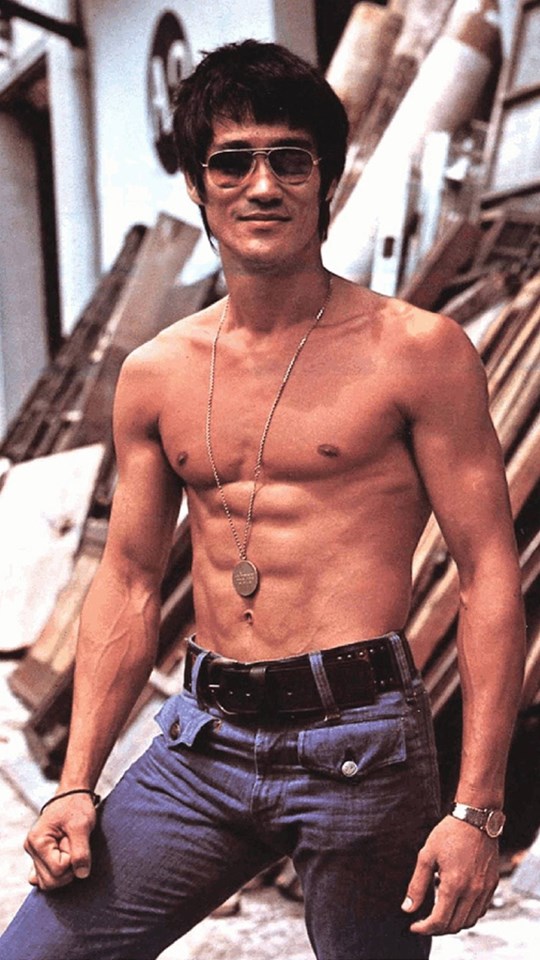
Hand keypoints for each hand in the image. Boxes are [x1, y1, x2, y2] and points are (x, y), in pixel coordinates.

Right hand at [24, 794, 97, 889]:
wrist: (73, 796)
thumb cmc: (76, 807)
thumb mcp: (82, 825)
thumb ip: (81, 851)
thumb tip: (81, 875)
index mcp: (37, 841)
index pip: (58, 869)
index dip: (73, 859)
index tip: (75, 840)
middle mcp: (31, 849)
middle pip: (50, 881)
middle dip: (68, 869)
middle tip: (74, 847)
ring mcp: (34, 855)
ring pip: (48, 883)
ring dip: (65, 871)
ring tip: (70, 850)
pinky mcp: (40, 858)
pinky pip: (44, 878)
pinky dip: (57, 875)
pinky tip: (65, 861)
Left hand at [401, 815, 499, 935]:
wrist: (476, 819)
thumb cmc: (449, 833)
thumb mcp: (426, 855)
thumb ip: (417, 885)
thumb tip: (407, 908)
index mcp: (454, 885)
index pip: (440, 921)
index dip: (424, 928)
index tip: (413, 926)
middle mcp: (472, 891)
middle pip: (455, 926)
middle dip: (437, 929)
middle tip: (423, 922)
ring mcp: (484, 889)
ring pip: (469, 921)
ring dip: (453, 924)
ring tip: (438, 915)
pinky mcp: (492, 884)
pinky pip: (480, 910)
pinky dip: (467, 915)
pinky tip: (456, 905)